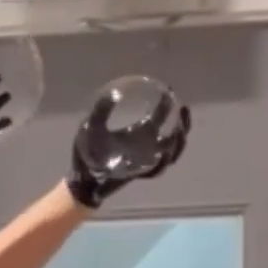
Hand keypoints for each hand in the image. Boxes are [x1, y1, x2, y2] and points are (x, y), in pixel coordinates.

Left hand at [68, 85, 190, 208]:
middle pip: (175, 136)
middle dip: (184, 123)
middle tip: (183, 109)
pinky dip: (162, 163)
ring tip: (178, 130)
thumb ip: (102, 109)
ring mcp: (145, 161)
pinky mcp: (139, 174)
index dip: (168, 104)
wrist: (83, 178)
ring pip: (171, 154)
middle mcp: (147, 146)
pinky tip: (164, 153)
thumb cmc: (88, 152)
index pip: (161, 116)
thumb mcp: (92, 126)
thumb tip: (113, 92)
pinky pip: (156, 170)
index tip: (169, 90)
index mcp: (139, 132)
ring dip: (178, 143)